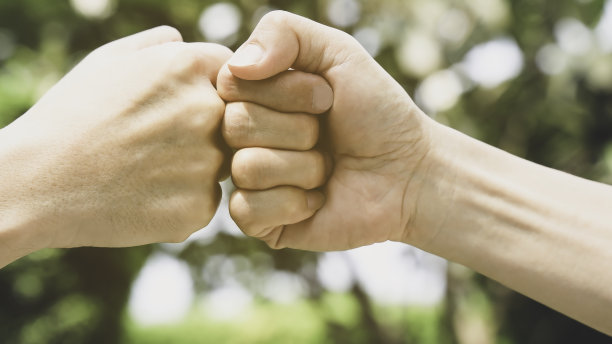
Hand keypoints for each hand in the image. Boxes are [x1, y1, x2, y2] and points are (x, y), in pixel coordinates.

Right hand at [0, 26, 231, 252]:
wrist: (37, 181)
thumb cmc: (72, 117)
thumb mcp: (109, 60)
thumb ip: (160, 45)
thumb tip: (186, 41)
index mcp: (190, 67)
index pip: (233, 75)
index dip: (209, 92)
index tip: (178, 107)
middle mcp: (208, 110)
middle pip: (233, 121)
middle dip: (206, 130)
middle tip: (158, 143)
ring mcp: (208, 162)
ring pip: (221, 163)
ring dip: (194, 166)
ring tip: (145, 169)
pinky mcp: (199, 208)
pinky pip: (205, 200)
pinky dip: (182, 201)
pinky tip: (144, 196)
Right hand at [218, 12, 433, 250]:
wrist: (410, 173)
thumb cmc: (377, 113)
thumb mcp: (338, 53)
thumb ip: (283, 32)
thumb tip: (236, 66)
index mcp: (255, 96)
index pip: (231, 83)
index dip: (285, 91)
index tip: (325, 98)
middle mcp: (245, 137)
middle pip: (235, 125)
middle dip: (300, 129)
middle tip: (328, 136)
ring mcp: (251, 180)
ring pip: (246, 168)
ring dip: (304, 167)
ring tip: (328, 169)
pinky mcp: (261, 222)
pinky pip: (247, 210)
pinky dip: (293, 203)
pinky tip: (317, 200)